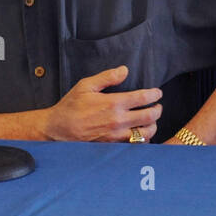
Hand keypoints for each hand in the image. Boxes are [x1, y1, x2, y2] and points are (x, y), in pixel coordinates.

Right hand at [43, 65, 161, 142]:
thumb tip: (124, 70)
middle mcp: (118, 121)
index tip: (158, 93)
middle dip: (158, 110)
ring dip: (152, 126)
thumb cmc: (71, 106)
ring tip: (151, 120)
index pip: (143, 98)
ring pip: (145, 133)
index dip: (154, 94)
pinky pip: (135, 144)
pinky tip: (140, 133)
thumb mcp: (86, 85)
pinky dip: (142, 139)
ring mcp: (116, 135)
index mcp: (113, 103)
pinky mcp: (113, 145)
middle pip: (150, 117)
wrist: (58, 130)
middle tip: (158, 106)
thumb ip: (107, 77)